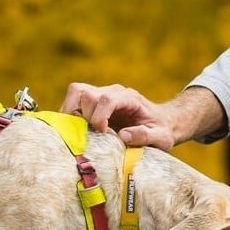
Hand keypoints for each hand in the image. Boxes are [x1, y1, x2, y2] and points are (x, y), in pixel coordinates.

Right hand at [60, 82, 176, 149]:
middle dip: (84, 116)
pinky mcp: (92, 102)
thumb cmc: (161, 130)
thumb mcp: (161, 137)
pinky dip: (68, 114)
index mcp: (129, 98)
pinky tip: (77, 130)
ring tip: (78, 131)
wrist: (161, 121)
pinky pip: (73, 100)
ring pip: (76, 92)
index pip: (107, 99)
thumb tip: (123, 136)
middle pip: (87, 94)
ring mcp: (101, 94)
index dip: (99, 117)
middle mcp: (113, 92)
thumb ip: (146, 136)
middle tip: (90, 135)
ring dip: (71, 112)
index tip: (102, 133)